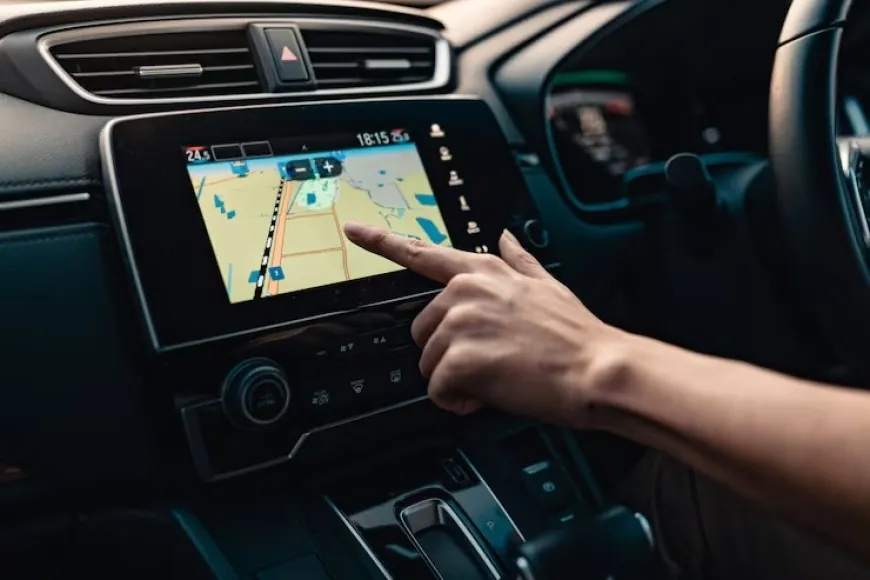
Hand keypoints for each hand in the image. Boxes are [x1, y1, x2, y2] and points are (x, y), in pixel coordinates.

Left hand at [343, 223, 621, 426]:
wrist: (599, 368)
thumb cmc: (577, 335)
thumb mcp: (548, 286)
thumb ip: (519, 260)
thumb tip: (505, 236)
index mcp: (483, 272)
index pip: (423, 253)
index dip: (382, 242)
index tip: (354, 231)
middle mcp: (466, 290)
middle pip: (423, 331)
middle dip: (448, 355)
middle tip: (489, 365)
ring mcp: (461, 321)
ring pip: (430, 364)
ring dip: (456, 380)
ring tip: (498, 378)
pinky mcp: (461, 357)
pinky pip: (439, 390)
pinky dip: (460, 402)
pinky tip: (490, 395)